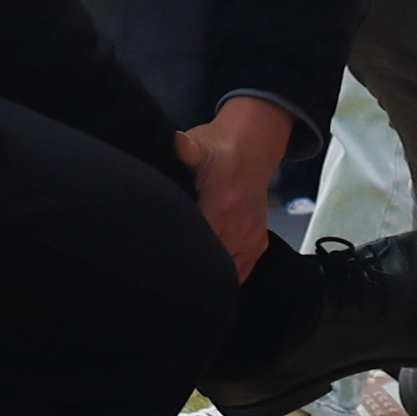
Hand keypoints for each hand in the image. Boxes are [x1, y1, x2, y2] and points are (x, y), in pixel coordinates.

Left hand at [178, 98, 293, 277]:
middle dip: (187, 270)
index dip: (175, 257)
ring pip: (227, 274)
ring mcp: (251, 242)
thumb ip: (185, 149)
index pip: (194, 248)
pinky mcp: (258, 246)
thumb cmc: (217, 150)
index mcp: (221, 211)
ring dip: (207, 273)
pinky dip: (224, 273)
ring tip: (185, 270)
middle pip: (209, 266)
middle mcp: (240, 231)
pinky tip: (206, 268)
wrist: (251, 149)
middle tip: (166, 268)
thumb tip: (176, 141)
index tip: (159, 259)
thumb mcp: (198, 145)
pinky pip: (240, 271)